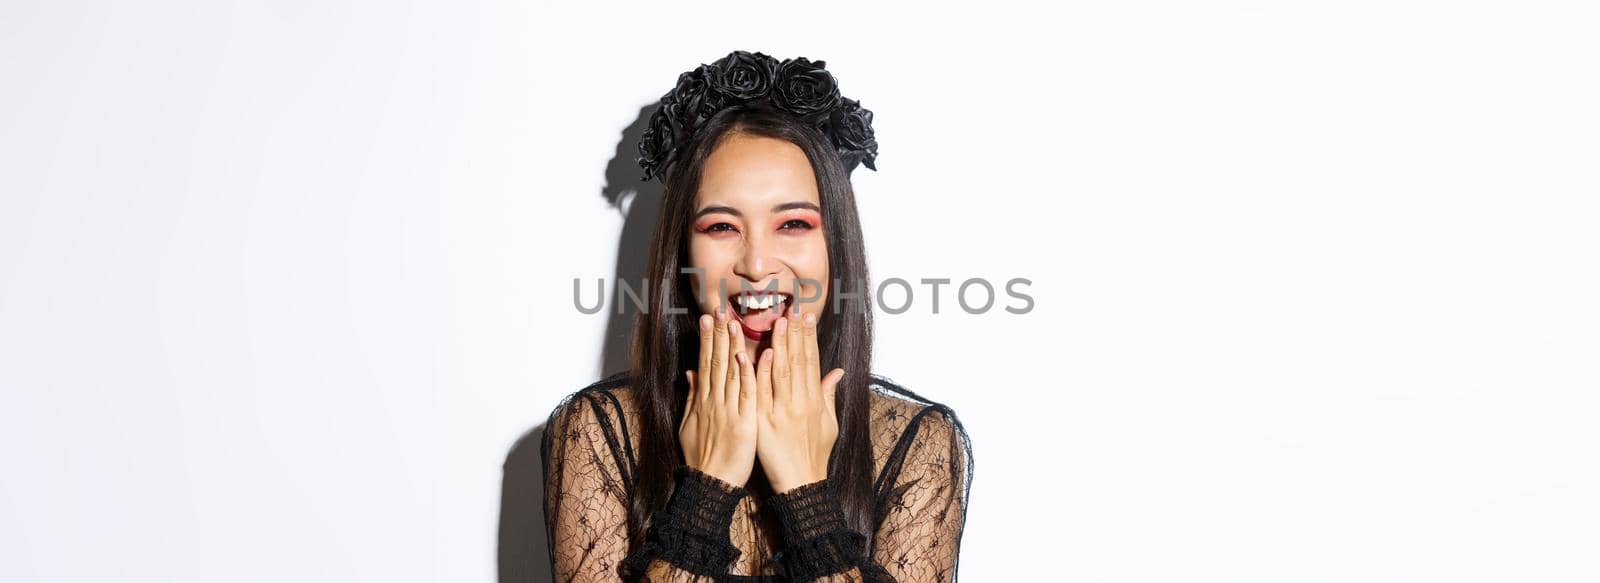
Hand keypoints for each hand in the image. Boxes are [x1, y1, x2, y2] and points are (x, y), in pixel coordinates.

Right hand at [680, 303, 759, 486]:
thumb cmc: (702, 457)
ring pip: (731, 373)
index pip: (705, 363)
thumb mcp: (689, 425)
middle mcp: (714, 402)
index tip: (709, 318)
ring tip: (732, 322)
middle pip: (716, 362)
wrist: (711, 483)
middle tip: (719, 310)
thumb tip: (690, 374)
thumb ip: (692, 398)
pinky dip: (749, 374)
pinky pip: (748, 394)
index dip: (708, 340)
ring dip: (732, 346)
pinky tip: (751, 356)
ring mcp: (729, 411)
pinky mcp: (744, 422)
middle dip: (718, 335)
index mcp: (703, 401)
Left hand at [755, 301, 846, 492]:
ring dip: (780, 345)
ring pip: (782, 371)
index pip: (812, 361)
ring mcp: (782, 411)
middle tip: (793, 309)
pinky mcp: (765, 422)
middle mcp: (800, 402)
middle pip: (798, 361)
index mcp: (814, 400)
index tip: (806, 316)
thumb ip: (829, 394)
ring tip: (779, 321)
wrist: (801, 484)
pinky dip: (763, 372)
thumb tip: (837, 371)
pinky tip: (763, 353)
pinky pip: (763, 393)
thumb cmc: (815, 455)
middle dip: (796, 333)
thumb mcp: (829, 423)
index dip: (809, 338)